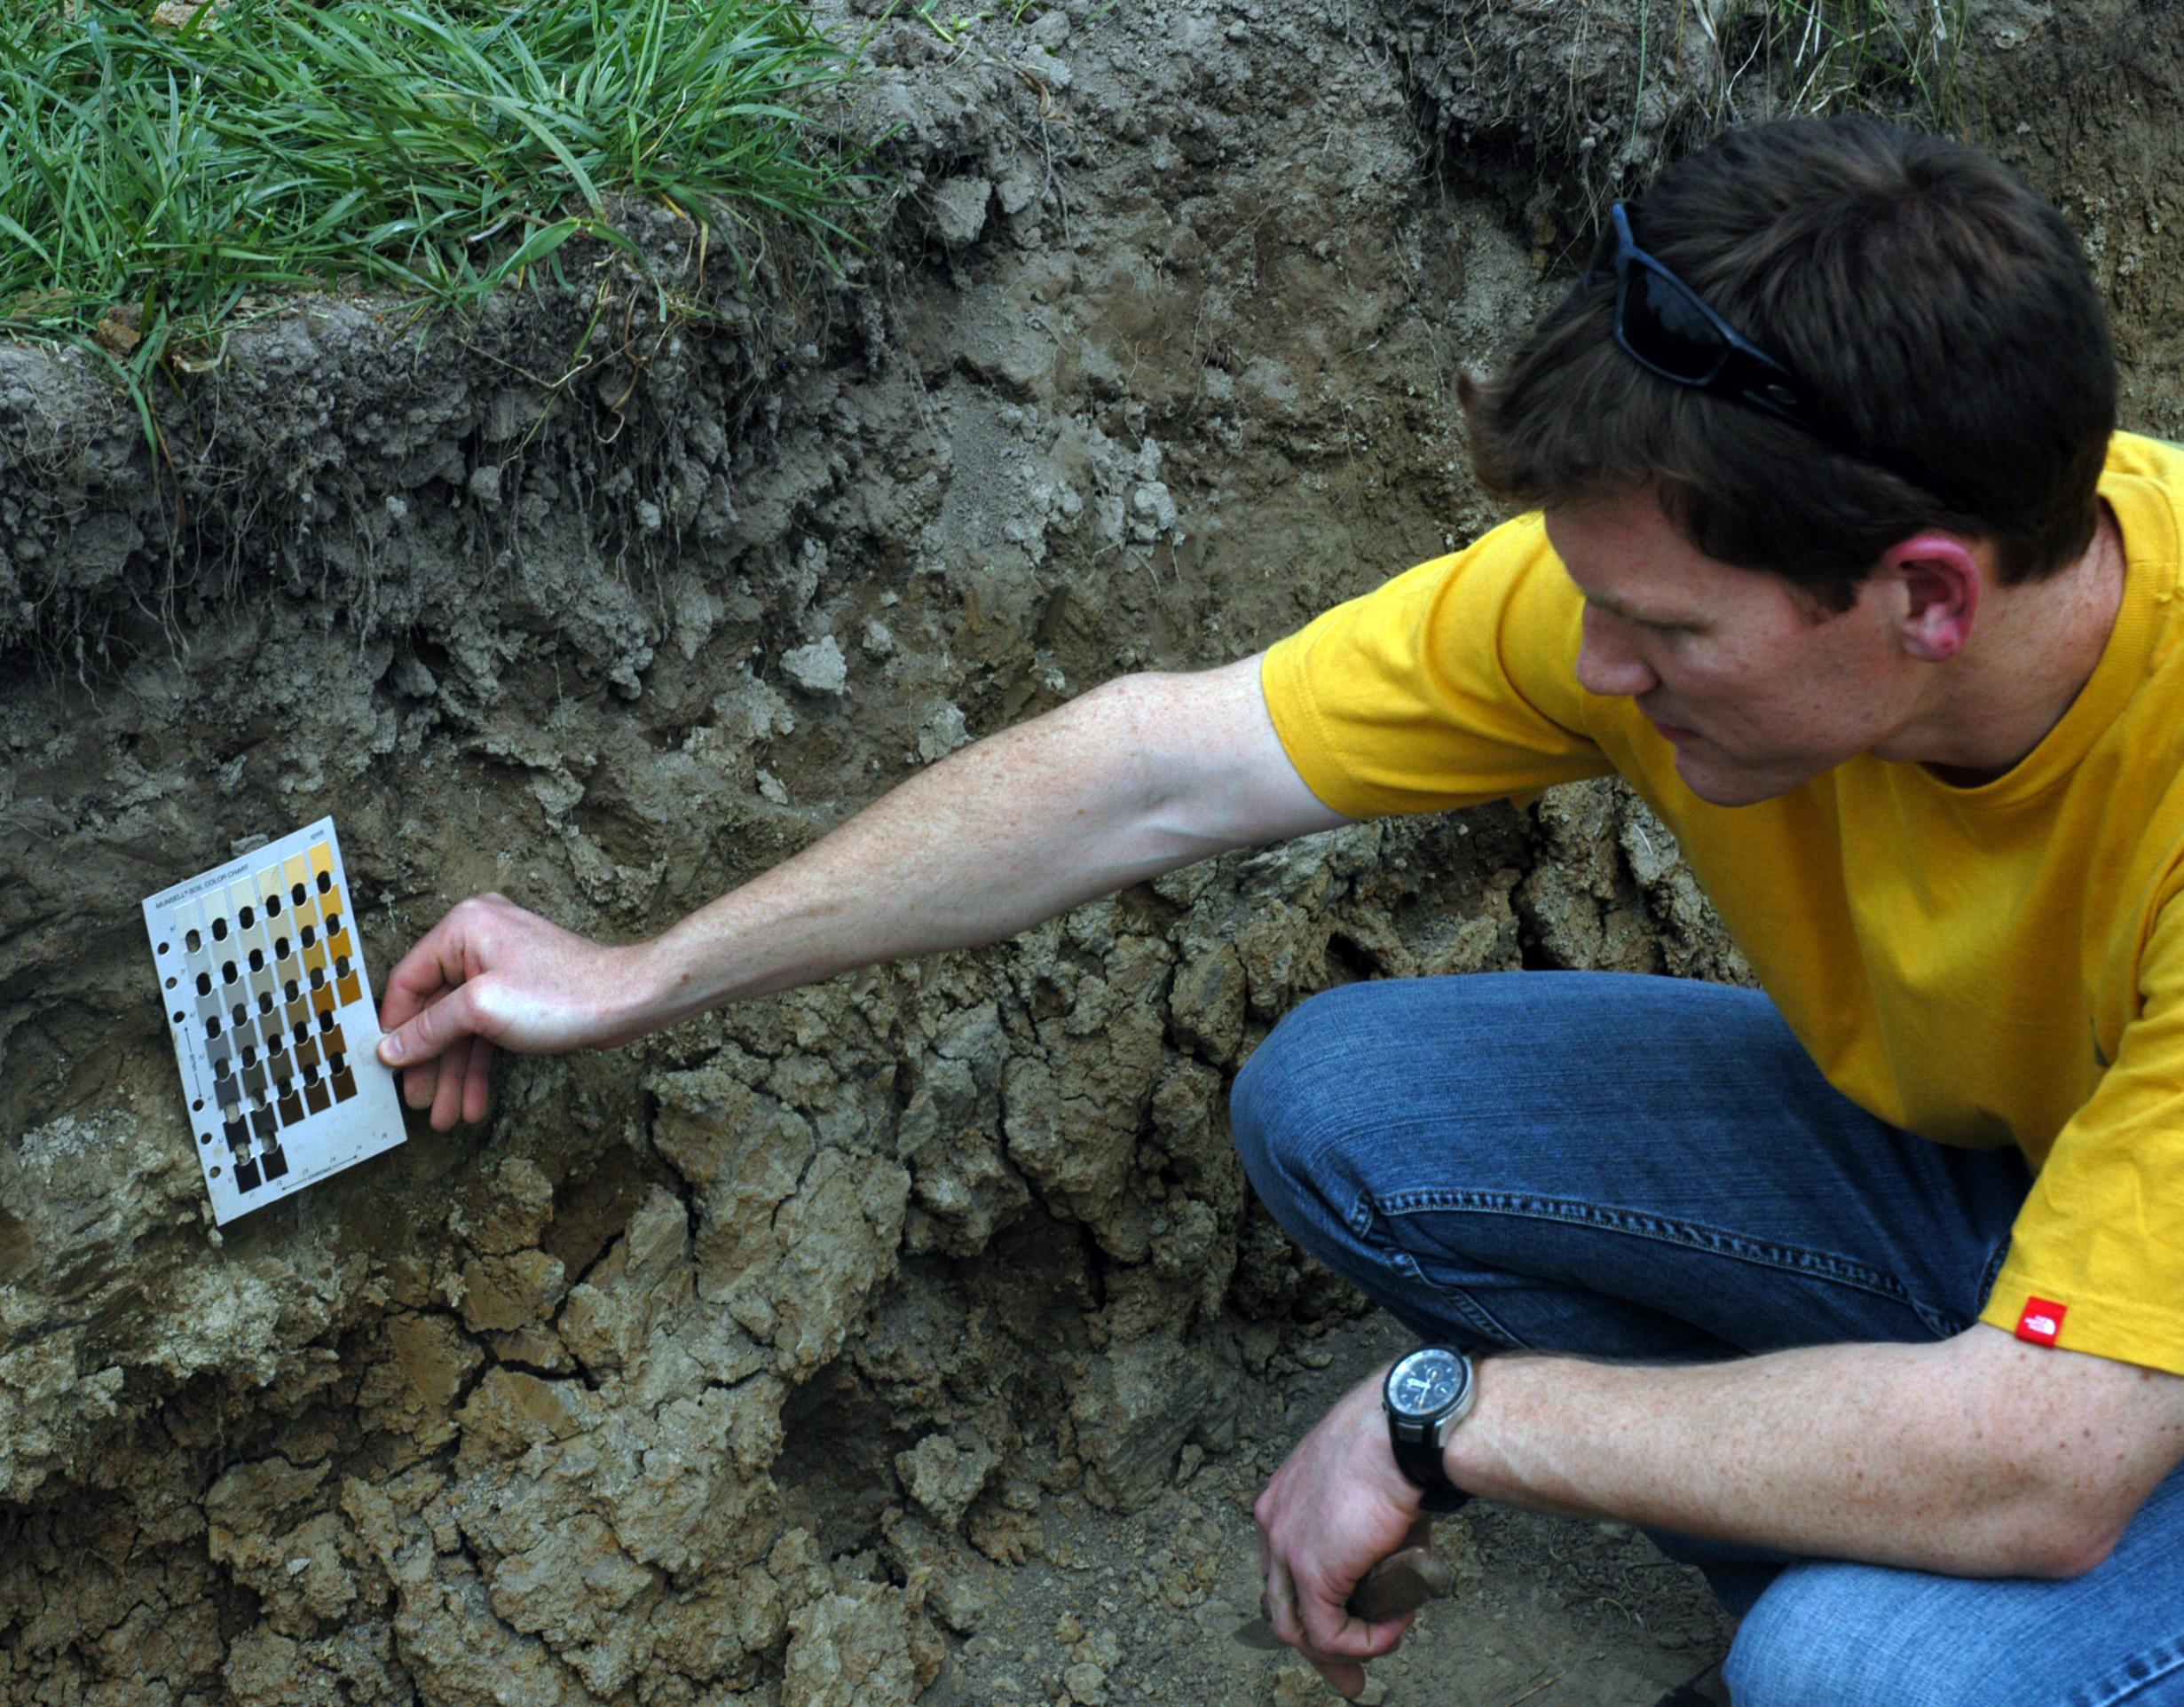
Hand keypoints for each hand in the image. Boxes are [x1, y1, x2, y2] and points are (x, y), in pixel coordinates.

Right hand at [374, 893, 658, 1129]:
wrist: (629, 1000)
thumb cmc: (565, 994)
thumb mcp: (482, 1010)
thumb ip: (431, 1029)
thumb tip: (391, 1048)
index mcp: (464, 927)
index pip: (409, 980)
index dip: (395, 1027)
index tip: (386, 1064)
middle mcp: (480, 940)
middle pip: (437, 1009)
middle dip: (431, 1062)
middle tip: (420, 1102)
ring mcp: (502, 967)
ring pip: (464, 1026)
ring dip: (455, 1073)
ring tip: (447, 1116)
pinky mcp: (521, 992)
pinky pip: (487, 1029)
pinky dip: (480, 1064)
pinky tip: (474, 1101)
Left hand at [1254, 1365, 1432, 1698]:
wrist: (1402, 1429)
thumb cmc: (1397, 1444)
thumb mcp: (1371, 1491)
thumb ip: (1369, 1535)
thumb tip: (1396, 1568)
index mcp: (1282, 1498)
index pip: (1283, 1569)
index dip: (1311, 1604)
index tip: (1342, 1626)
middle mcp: (1272, 1523)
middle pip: (1282, 1603)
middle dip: (1316, 1646)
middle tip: (1349, 1678)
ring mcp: (1286, 1549)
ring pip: (1299, 1626)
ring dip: (1344, 1648)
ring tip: (1383, 1644)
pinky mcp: (1311, 1572)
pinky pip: (1329, 1632)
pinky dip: (1363, 1644)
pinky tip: (1393, 1631)